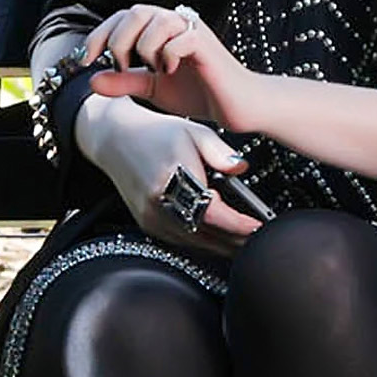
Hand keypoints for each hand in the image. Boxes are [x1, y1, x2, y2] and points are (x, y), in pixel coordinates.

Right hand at [74, 94, 262, 253]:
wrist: (116, 140)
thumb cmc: (157, 133)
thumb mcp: (194, 132)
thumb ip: (220, 151)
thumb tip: (242, 168)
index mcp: (172, 178)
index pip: (212, 213)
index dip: (239, 225)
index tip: (259, 226)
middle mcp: (159, 204)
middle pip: (207, 236)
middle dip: (237, 239)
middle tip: (260, 236)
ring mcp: (151, 218)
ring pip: (196, 244)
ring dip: (223, 244)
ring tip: (246, 238)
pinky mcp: (148, 225)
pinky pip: (183, 242)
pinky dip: (205, 241)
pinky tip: (221, 236)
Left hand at [81, 3, 263, 130]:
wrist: (237, 106)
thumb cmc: (198, 93)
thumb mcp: (152, 89)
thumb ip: (125, 81)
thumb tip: (92, 80)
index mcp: (160, 29)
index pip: (122, 17)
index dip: (100, 34)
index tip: (86, 59)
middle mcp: (176, 22)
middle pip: (135, 11)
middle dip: (118, 39)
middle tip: (121, 65)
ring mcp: (193, 30)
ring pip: (156, 20)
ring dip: (144, 47)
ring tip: (151, 70)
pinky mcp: (207, 44)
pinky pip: (180, 37)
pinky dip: (167, 55)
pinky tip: (170, 72)